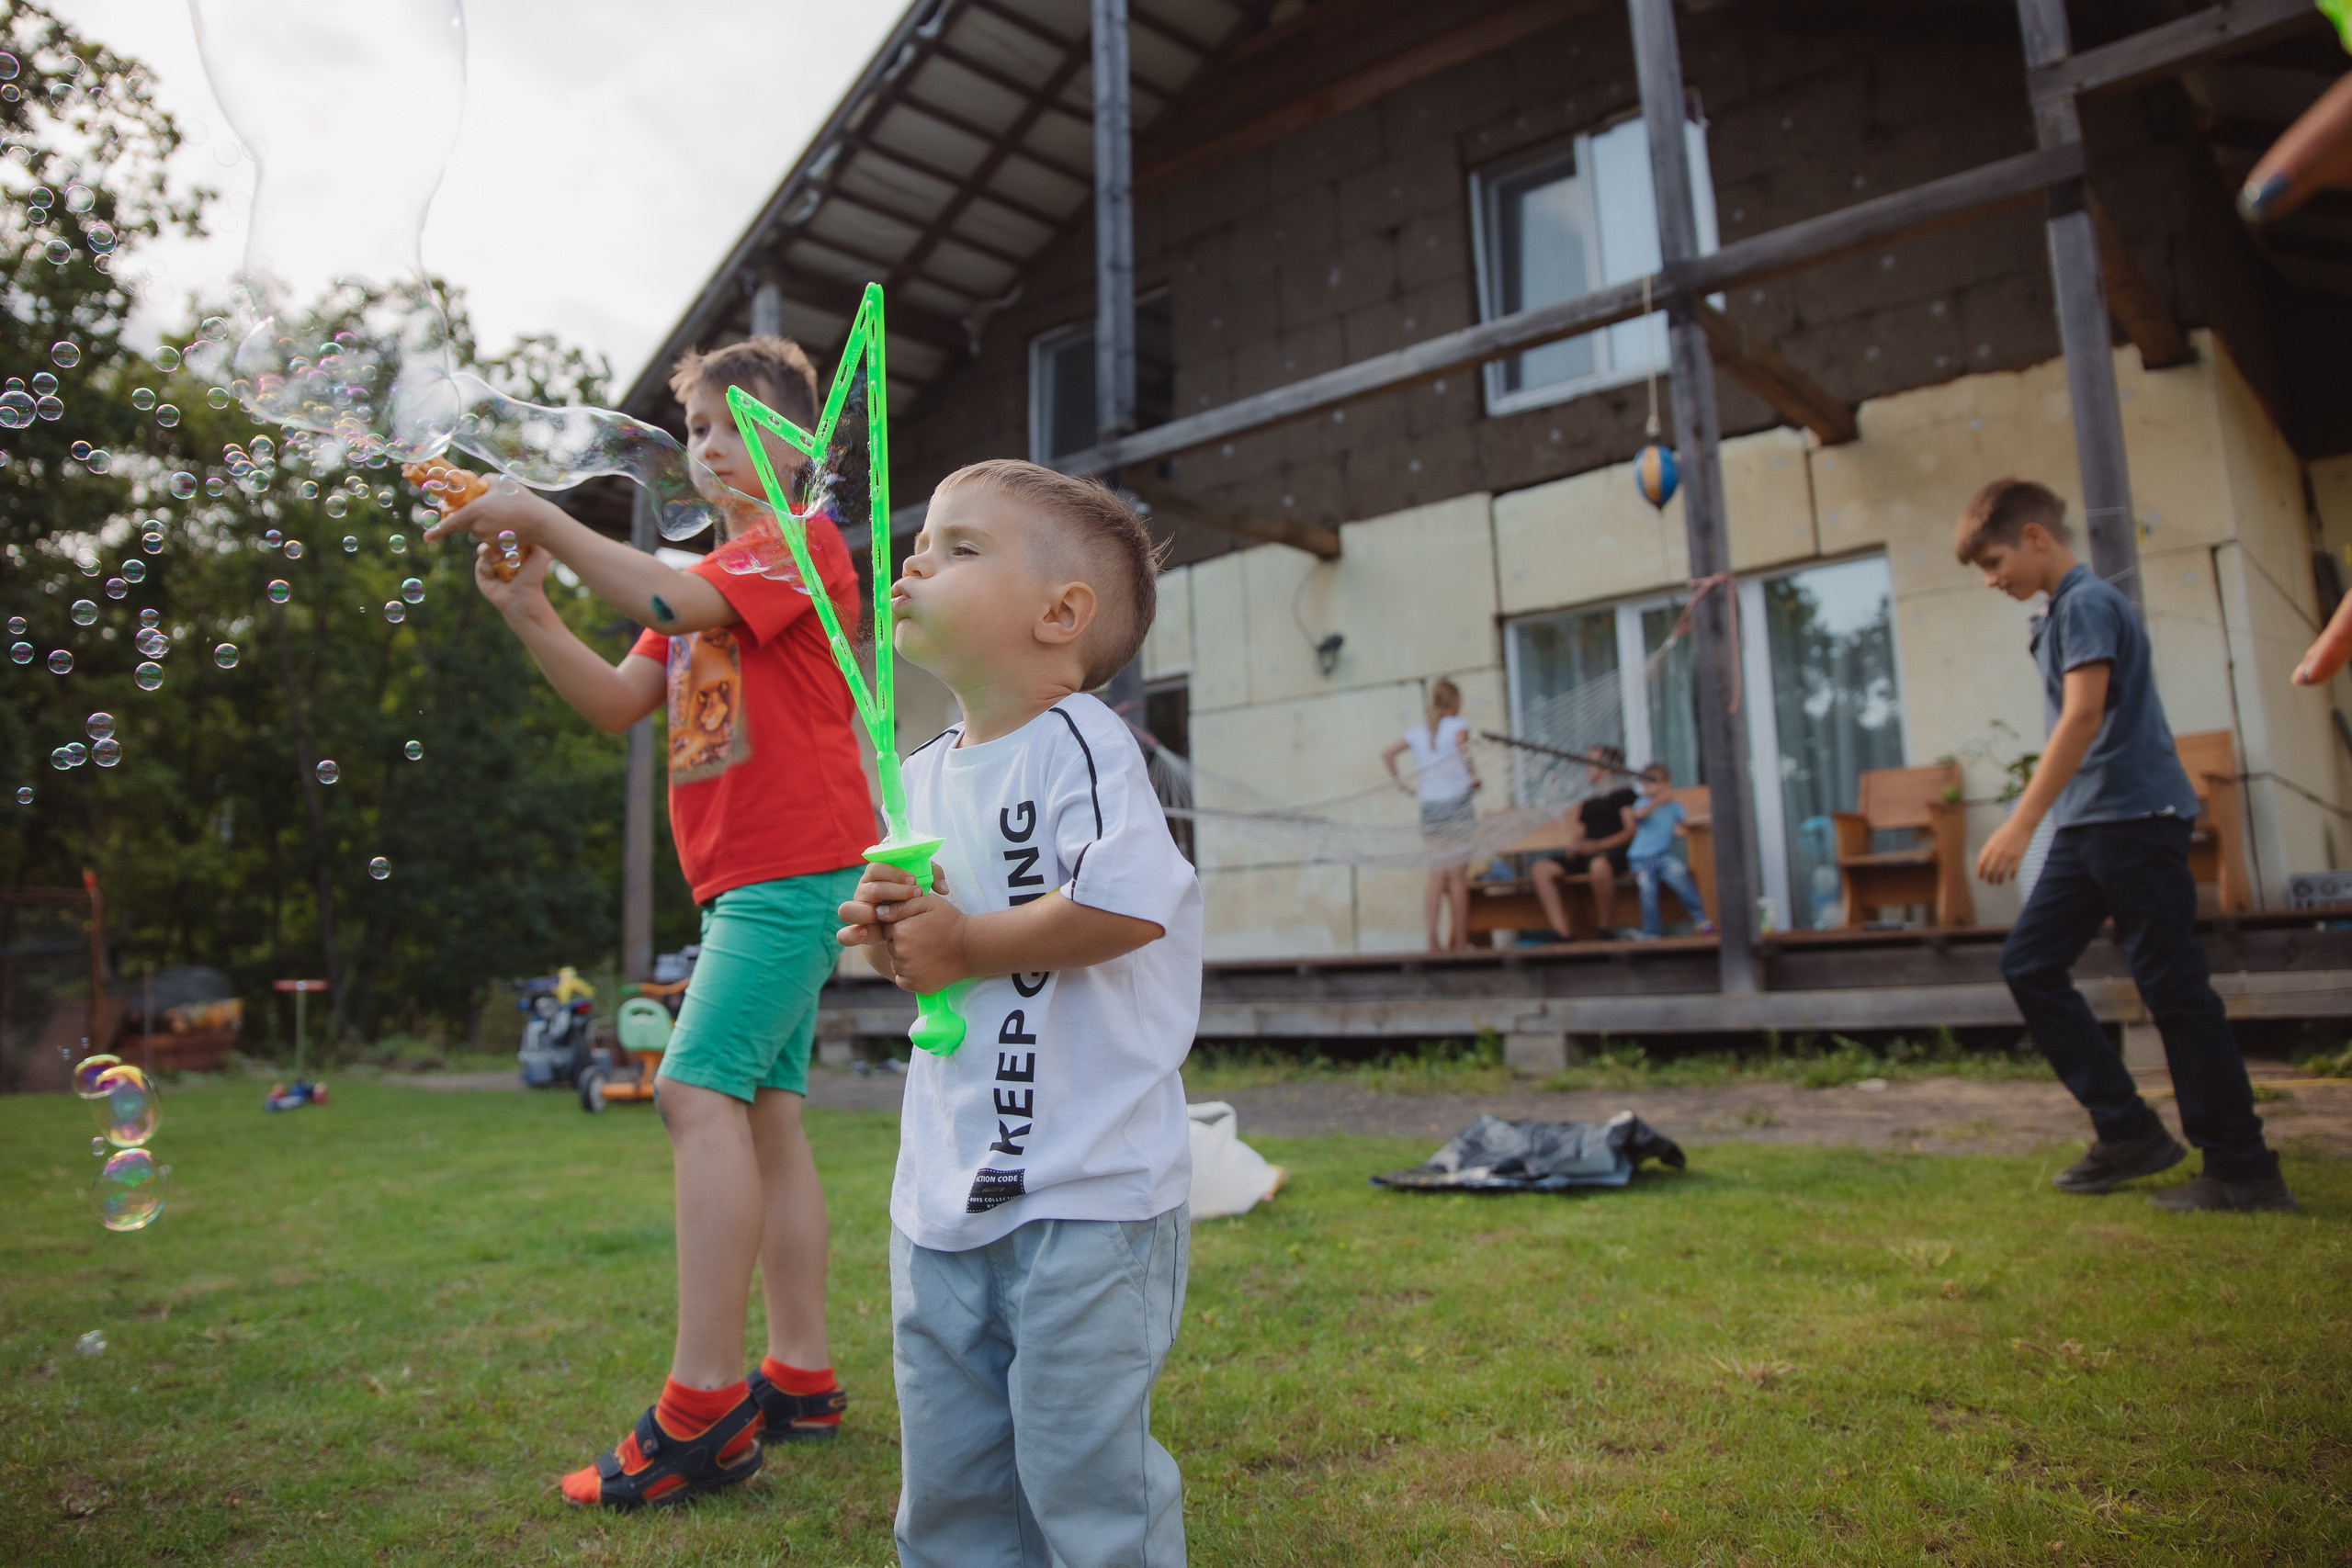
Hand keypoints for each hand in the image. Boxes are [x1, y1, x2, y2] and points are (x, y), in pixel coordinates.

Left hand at [422, 478, 572, 553]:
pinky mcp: (497, 546)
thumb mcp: (500, 482)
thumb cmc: (520, 499)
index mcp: (474, 511)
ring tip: (506, 514)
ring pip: (479, 531)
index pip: (450, 523)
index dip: (436, 531)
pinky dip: (497, 532)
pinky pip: (491, 539)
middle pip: (465, 523)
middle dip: (472, 516)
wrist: (541, 522)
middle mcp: (477, 527)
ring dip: (486, 523)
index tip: (427, 537)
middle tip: (491, 508)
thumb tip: (475, 483)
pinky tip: (510, 524)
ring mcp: (487, 538)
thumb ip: (482, 481)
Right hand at [472, 538, 553, 615]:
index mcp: (512, 547)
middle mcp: (500, 554)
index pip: (503, 532)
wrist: (523, 595)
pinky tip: (498, 574)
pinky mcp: (481, 573)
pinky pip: (481, 563)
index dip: (505, 532)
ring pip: (484, 548)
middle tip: (508, 548)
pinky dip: (489, 567)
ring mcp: (490, 563)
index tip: (512, 537)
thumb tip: (529, 521)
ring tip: (501, 560)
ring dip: (493, 554)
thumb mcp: (539, 552)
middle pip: (490, 538)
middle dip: (498, 541)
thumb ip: (534, 536)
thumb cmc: (533, 574)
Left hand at [838, 862, 967, 991]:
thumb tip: (879, 912)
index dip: (903, 927)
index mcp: (900, 931)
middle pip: (891, 947)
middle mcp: (900, 953)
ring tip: (927, 952)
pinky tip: (925, 965)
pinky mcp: (915, 986)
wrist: (972, 947)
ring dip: (906, 959)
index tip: (919, 927)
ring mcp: (908, 972)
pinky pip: (902, 979)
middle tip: (925, 940)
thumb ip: (901, 905)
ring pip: (896, 963)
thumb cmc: (950, 921)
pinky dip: (910, 974)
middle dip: (903, 943)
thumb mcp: (928, 902)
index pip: (888, 929)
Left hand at [1975, 816, 2033, 884]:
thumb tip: (1984, 863)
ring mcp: (2008, 855)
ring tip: (1998, 883)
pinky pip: (2013, 870)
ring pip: (2001, 872)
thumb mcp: (1993, 839)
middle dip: (1989, 879)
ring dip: (1999, 880)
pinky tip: (2010, 878)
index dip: (1980, 872)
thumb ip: (1988, 850)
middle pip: (1990, 870)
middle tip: (1990, 883)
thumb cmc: (2006, 831)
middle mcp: (1997, 852)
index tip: (1980, 878)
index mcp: (1990, 847)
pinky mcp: (2018, 856)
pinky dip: (2011, 876)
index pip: (1981, 863)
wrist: (2020, 825)